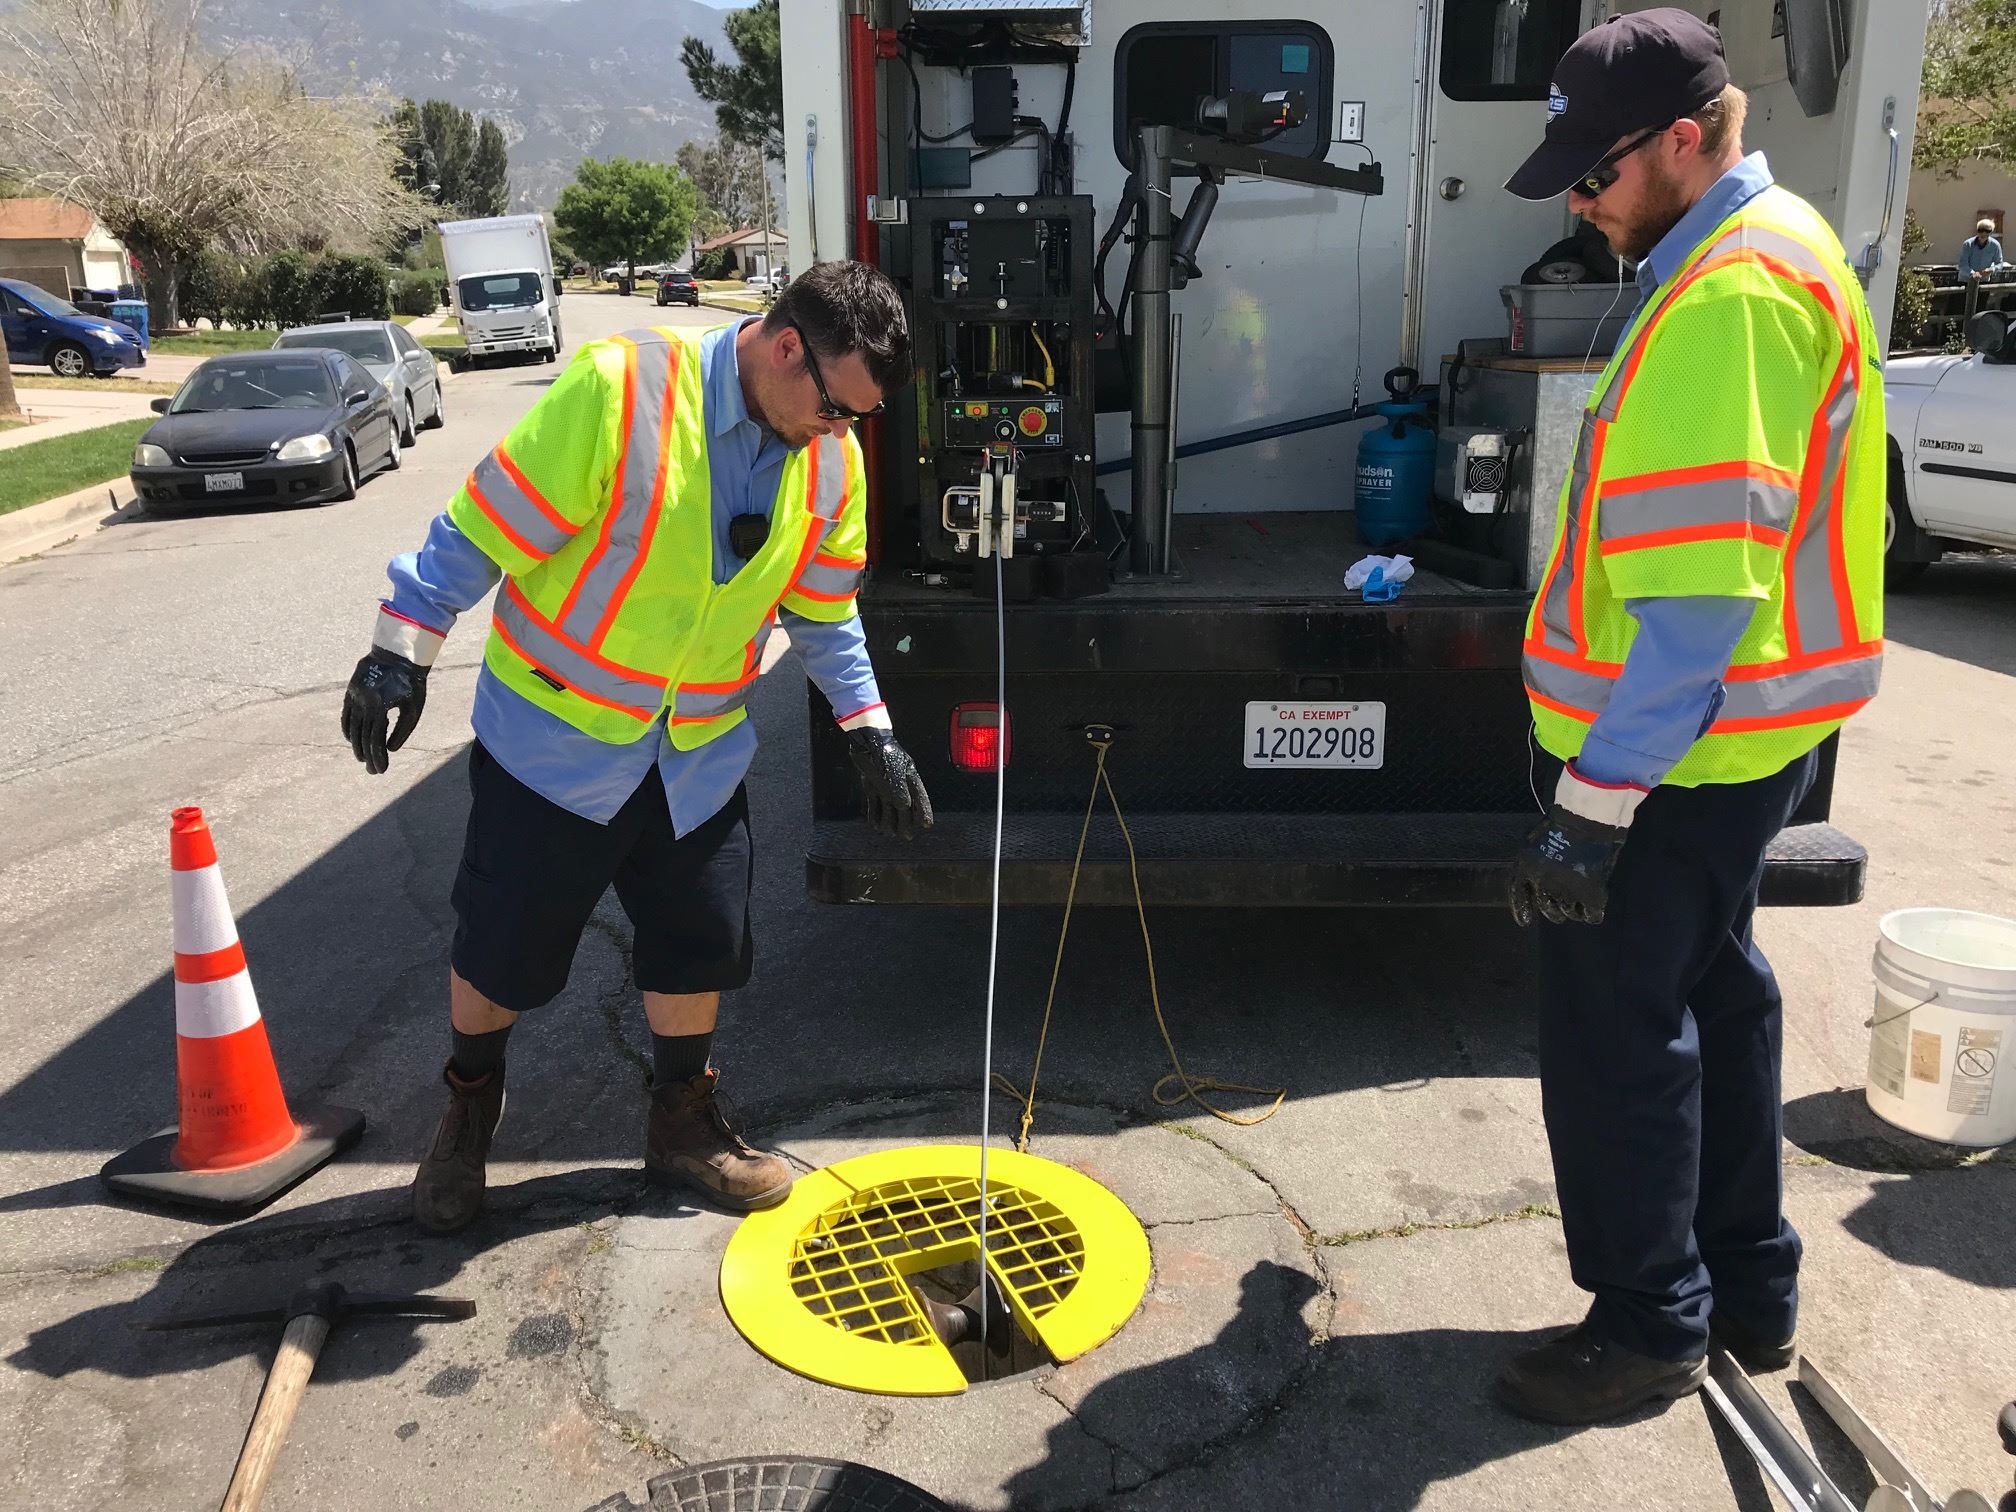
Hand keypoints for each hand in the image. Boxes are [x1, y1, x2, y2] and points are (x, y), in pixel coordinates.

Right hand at [341, 649, 428, 774]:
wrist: (399, 654)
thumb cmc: (412, 683)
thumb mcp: (414, 708)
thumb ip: (403, 730)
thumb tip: (390, 749)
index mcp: (380, 707)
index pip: (376, 740)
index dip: (378, 757)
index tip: (380, 770)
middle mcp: (364, 702)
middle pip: (363, 737)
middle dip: (368, 756)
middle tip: (372, 771)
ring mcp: (355, 696)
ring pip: (352, 727)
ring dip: (356, 746)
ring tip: (362, 759)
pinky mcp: (351, 690)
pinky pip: (346, 714)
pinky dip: (347, 728)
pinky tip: (351, 740)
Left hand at [846, 728, 934, 839]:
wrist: (865, 740)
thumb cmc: (882, 751)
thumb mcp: (892, 769)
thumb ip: (898, 787)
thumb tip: (904, 806)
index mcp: (909, 777)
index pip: (920, 798)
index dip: (924, 811)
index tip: (927, 824)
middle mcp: (898, 783)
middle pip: (905, 806)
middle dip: (906, 821)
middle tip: (907, 836)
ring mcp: (885, 785)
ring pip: (890, 807)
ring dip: (890, 820)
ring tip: (889, 833)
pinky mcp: (873, 785)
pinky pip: (875, 803)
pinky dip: (875, 814)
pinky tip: (875, 824)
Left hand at [1508, 764, 1643, 926]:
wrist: (1585, 821)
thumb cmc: (1559, 825)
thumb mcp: (1531, 842)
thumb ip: (1529, 864)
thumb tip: (1529, 884)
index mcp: (1526, 870)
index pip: (1519, 896)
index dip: (1521, 910)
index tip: (1525, 921)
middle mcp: (1543, 884)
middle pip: (1547, 909)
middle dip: (1553, 912)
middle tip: (1560, 910)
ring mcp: (1567, 891)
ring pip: (1568, 914)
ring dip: (1572, 911)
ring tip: (1578, 902)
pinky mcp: (1590, 894)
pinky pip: (1590, 915)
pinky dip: (1591, 914)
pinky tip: (1592, 910)